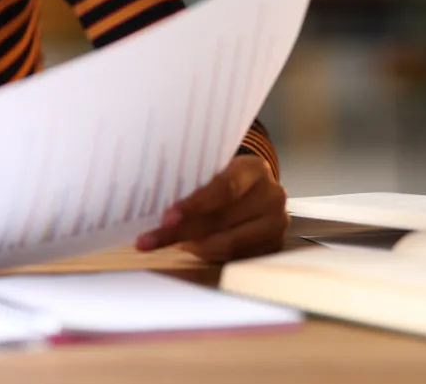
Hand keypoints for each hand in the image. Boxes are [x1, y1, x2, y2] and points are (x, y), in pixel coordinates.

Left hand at [135, 155, 287, 261]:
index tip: (167, 217)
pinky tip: (188, 247)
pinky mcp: (273, 246)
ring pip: (227, 243)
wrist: (253, 190)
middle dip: (181, 231)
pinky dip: (207, 253)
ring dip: (192, 245)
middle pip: (221, 219)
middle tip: (149, 239)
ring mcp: (276, 223)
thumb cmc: (222, 178)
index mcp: (254, 168)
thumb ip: (192, 182)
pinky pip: (234, 257)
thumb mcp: (210, 170)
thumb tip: (153, 203)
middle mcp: (271, 195)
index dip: (194, 204)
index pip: (224, 187)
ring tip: (165, 242)